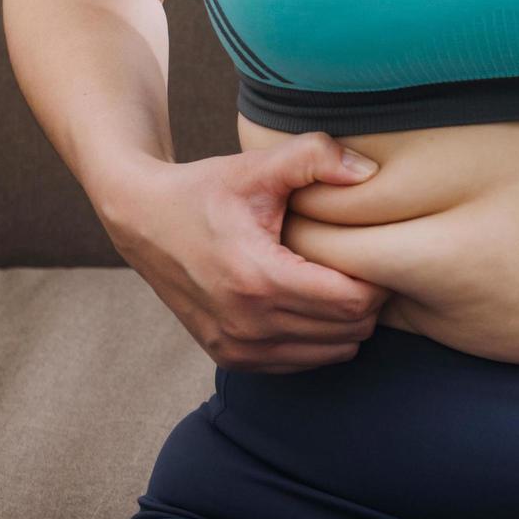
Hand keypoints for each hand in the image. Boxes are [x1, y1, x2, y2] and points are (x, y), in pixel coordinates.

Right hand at [92, 133, 390, 371]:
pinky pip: (303, 362)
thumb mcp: (256, 166)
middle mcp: (248, 323)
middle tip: (360, 266)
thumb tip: (368, 171)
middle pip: (349, 330)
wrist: (141, 220)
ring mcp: (238, 347)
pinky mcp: (231, 357)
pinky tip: (311, 304)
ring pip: (333, 352)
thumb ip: (314, 156)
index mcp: (258, 279)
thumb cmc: (204, 190)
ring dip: (347, 323)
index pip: (353, 302)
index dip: (377, 279)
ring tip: (336, 283)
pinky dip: (320, 339)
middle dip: (368, 300)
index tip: (373, 254)